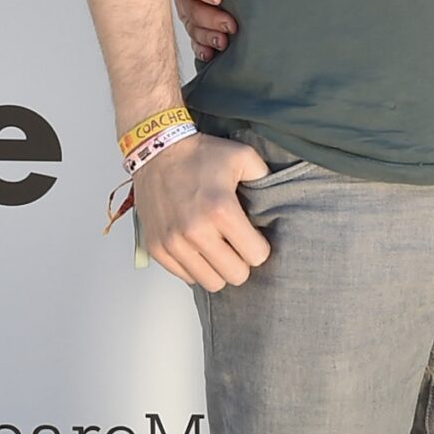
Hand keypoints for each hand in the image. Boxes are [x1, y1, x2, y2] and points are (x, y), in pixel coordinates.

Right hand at [132, 131, 272, 289]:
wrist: (156, 150)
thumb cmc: (199, 154)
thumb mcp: (243, 156)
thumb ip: (265, 178)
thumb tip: (277, 200)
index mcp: (221, 210)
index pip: (256, 256)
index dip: (260, 247)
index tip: (254, 237)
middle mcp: (195, 231)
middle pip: (235, 275)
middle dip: (242, 262)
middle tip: (237, 245)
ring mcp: (173, 242)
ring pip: (211, 282)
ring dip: (219, 268)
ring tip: (218, 249)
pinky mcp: (156, 248)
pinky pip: (186, 277)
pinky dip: (195, 267)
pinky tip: (198, 248)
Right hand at [173, 0, 236, 63]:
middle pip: (190, 10)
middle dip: (210, 19)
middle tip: (231, 24)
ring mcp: (190, 15)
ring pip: (193, 28)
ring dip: (208, 36)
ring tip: (225, 42)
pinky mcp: (199, 31)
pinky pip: (196, 43)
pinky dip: (203, 49)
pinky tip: (212, 55)